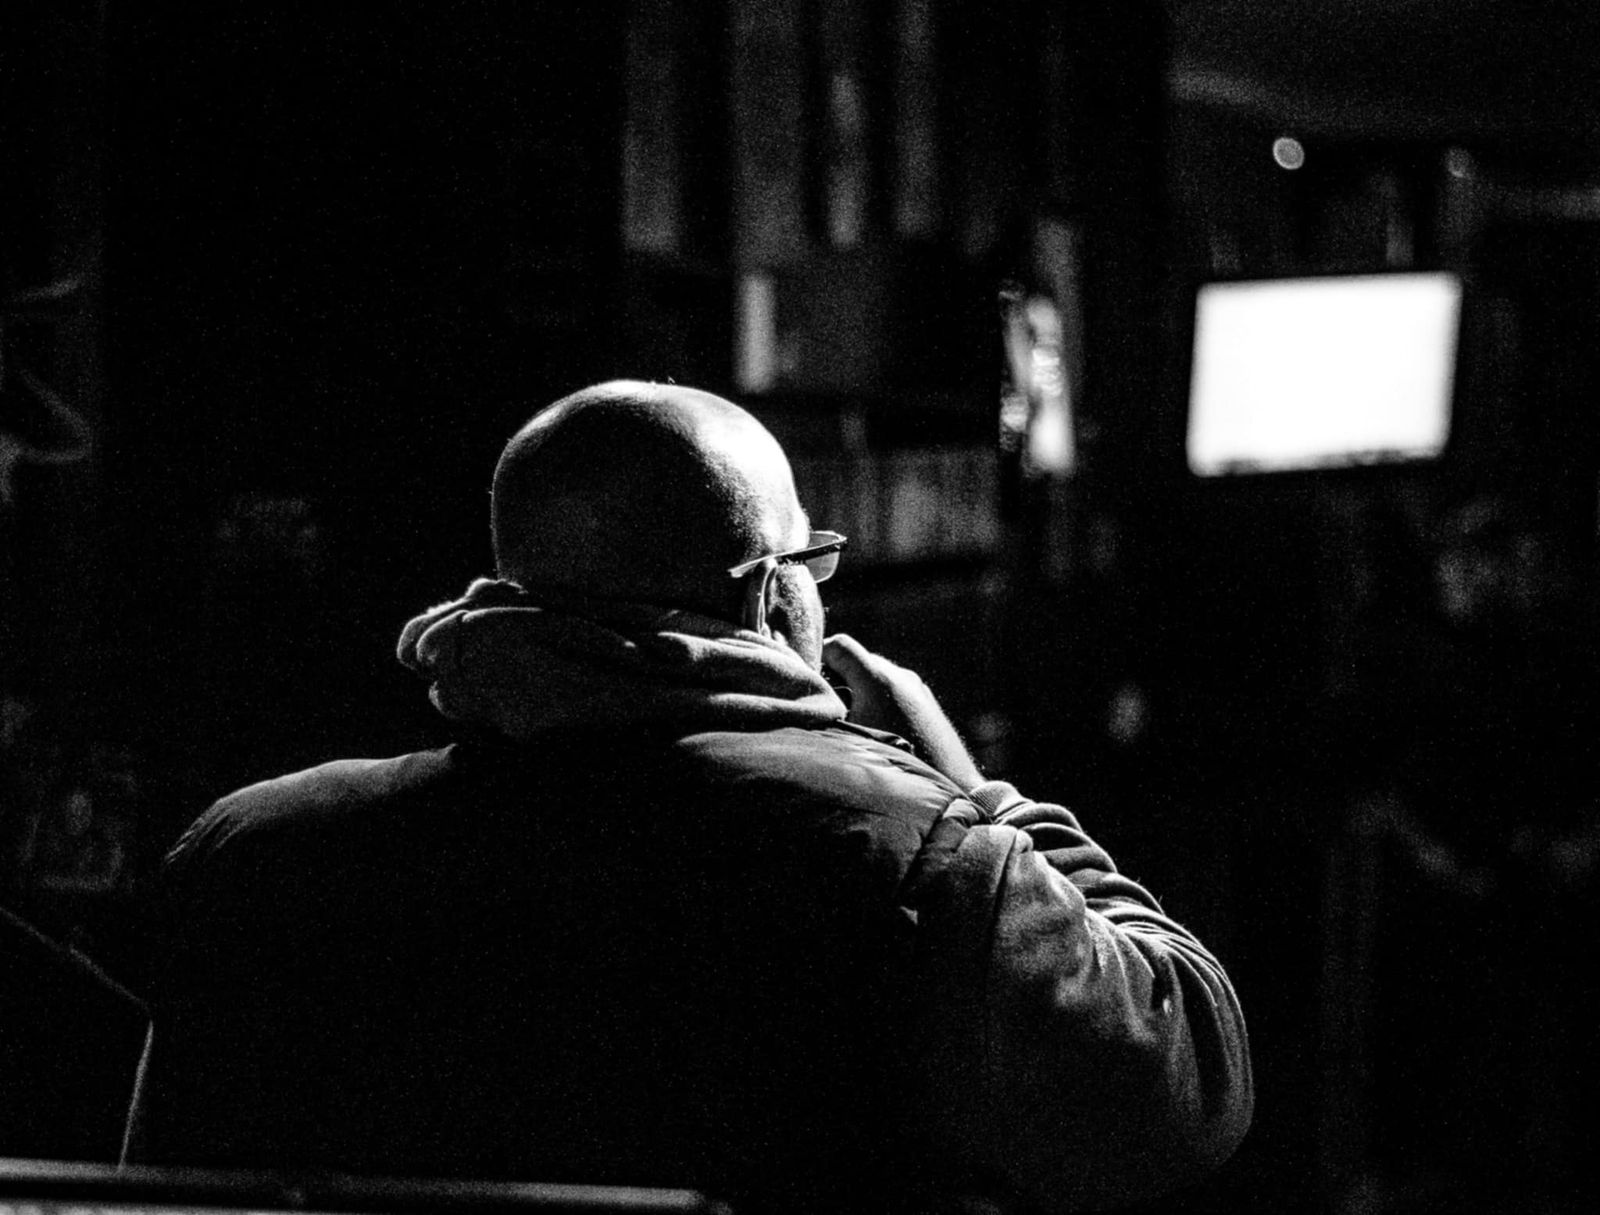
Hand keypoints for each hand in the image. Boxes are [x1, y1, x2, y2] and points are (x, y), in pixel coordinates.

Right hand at [822, 633, 983, 791]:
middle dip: (838, 681)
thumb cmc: (896, 765)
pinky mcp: (927, 703)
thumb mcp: (849, 741)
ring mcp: (917, 689)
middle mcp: (900, 676)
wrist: (951, 787)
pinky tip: (877, 732)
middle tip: (826, 709)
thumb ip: (826, 716)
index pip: (838, 646)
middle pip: (857, 662)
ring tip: (853, 724)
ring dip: (859, 694)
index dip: (818, 658)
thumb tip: (807, 707)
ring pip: (876, 678)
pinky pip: (894, 692)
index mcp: (878, 678)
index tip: (808, 682)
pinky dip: (879, 703)